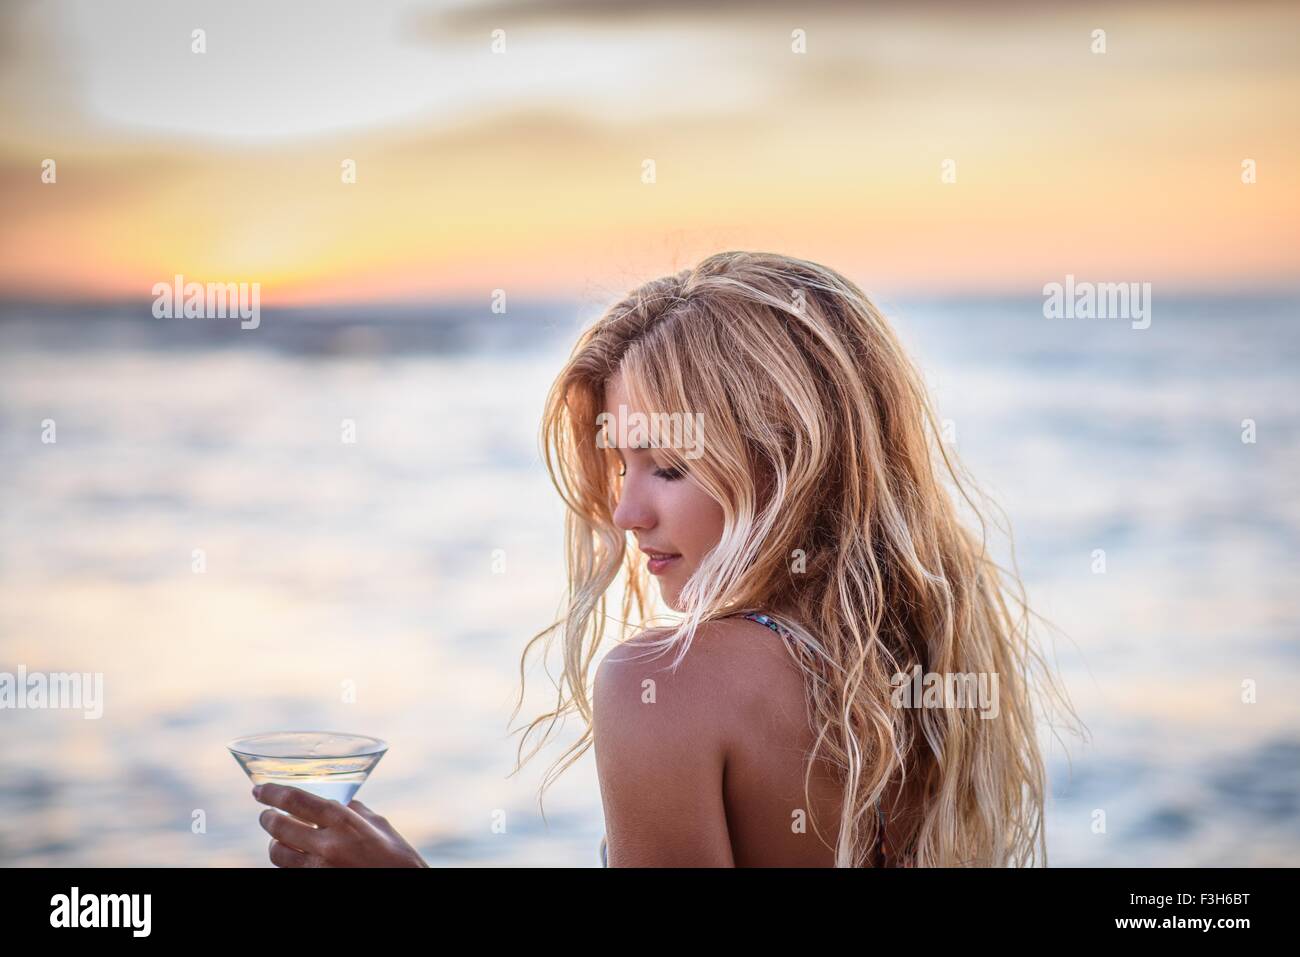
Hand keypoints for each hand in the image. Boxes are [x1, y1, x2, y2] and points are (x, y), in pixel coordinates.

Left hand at [253, 783, 426, 867]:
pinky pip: (289, 872)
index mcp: (343, 822)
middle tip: (267, 815)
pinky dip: (289, 863)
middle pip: (278, 827)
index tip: (259, 789)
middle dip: (267, 818)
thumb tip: (339, 802)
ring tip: (281, 840)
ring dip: (276, 844)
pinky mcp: (315, 883)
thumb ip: (354, 812)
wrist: (405, 886)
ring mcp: (318, 870)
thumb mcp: (378, 825)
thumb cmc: (397, 857)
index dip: (271, 793)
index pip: (295, 800)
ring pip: (277, 854)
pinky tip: (297, 858)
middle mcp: (327, 846)